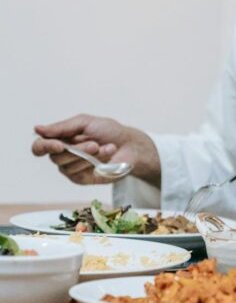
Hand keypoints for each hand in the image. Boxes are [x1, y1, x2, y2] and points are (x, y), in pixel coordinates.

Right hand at [32, 114, 159, 185]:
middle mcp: (62, 155)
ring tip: (105, 147)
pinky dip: (93, 163)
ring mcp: (71, 168)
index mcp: (59, 140)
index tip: (58, 144)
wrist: (130, 145)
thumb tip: (37, 129)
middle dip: (77, 149)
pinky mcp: (81, 179)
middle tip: (95, 143)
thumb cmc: (109, 131)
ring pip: (67, 166)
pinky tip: (106, 155)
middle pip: (55, 157)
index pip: (39, 147)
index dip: (44, 147)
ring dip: (88, 155)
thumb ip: (62, 127)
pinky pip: (77, 174)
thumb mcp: (85, 122)